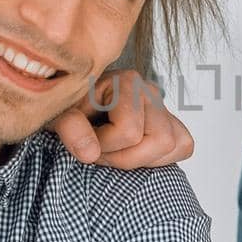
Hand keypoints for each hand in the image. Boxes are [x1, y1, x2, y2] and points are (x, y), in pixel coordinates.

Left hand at [49, 69, 192, 168]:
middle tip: (101, 151)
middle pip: (160, 140)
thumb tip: (90, 153)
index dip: (104, 146)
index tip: (85, 142)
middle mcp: (151, 91)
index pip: (129, 131)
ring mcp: (164, 107)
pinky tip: (133, 153)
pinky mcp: (171, 122)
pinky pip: (183, 146)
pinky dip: (161, 158)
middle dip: (126, 157)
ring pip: (176, 145)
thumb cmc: (68, 108)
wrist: (72, 104)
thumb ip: (70, 128)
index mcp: (126, 82)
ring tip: (115, 152)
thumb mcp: (58, 115)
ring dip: (143, 159)